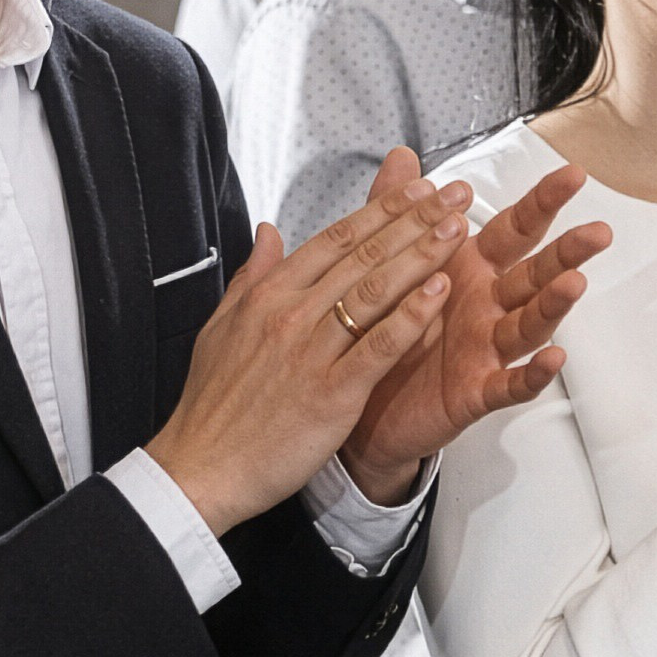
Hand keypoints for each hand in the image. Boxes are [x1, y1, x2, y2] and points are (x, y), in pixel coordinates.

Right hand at [146, 158, 476, 538]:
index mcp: (268, 295)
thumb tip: (267, 232)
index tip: (418, 188)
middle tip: (454, 195)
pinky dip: (410, 316)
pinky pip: (378, 347)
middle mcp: (290, 314)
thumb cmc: (213, 405)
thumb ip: (251, 276)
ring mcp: (310, 352)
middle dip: (414, 220)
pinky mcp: (330, 393)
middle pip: (363, 255)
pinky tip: (439, 291)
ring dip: (420, 255)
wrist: (201, 467)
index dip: (382, 210)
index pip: (335, 238)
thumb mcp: (221, 326)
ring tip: (456, 229)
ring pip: (374, 291)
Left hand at [345, 156, 611, 495]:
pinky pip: (510, 384)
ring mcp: (487, 349)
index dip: (543, 203)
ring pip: (528, 325)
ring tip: (575, 283)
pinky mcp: (476, 392)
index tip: (573, 174)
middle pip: (536, 274)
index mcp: (473, 269)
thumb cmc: (387, 324)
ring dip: (553, 305)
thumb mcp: (390, 262)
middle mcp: (488, 306)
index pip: (516, 229)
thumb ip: (399, 211)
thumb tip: (401, 154)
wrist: (362, 396)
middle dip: (567, 252)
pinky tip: (553, 359)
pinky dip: (533, 374)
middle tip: (598, 232)